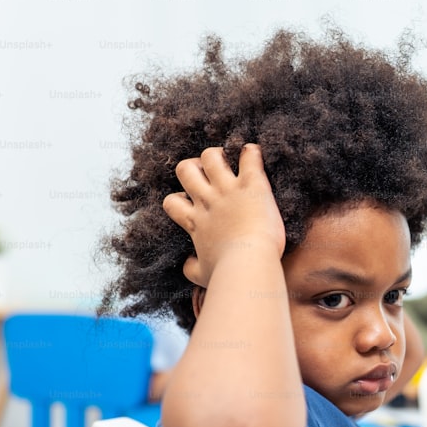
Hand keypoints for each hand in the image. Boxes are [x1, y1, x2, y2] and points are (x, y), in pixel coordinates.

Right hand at [162, 144, 284, 287]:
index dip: (179, 199)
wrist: (248, 264)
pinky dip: (252, 152)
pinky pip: (249, 156)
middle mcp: (207, 201)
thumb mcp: (202, 274)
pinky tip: (254, 154)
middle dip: (194, 168)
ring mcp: (228, 190)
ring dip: (219, 155)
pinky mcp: (251, 185)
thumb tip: (186, 264)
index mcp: (195, 222)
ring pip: (211, 156)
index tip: (191, 205)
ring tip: (229, 161)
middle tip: (208, 176)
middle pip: (186, 170)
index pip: (172, 201)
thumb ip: (191, 267)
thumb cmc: (227, 273)